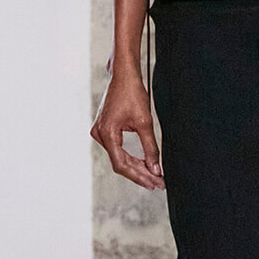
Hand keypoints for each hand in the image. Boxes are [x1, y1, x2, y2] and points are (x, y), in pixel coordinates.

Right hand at [91, 68, 164, 189]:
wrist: (123, 75)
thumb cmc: (132, 93)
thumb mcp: (145, 122)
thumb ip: (150, 148)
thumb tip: (156, 169)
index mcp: (107, 134)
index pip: (121, 164)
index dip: (138, 176)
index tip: (154, 183)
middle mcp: (99, 135)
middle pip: (120, 163)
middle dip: (141, 173)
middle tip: (159, 183)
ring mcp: (100, 132)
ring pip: (119, 157)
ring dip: (137, 167)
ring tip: (154, 177)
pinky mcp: (105, 130)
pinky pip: (117, 149)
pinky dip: (131, 157)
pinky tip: (144, 164)